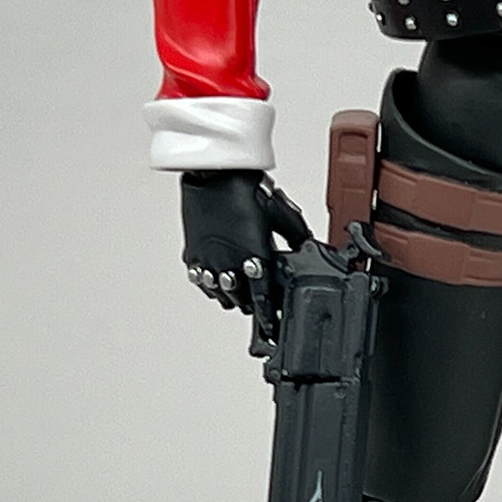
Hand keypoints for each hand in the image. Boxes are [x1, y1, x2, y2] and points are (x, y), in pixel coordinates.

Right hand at [180, 170, 311, 340]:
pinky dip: (209, 286)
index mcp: (256, 258)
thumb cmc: (246, 188)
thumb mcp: (283, 213)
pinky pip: (200, 281)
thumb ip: (296, 235)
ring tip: (239, 295)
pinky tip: (216, 280)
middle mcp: (230, 264)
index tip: (272, 329)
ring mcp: (209, 260)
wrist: (213, 172)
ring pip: (220, 295)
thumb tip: (308, 246)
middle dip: (252, 306)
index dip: (269, 318)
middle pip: (241, 302)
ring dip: (231, 298)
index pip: (264, 300)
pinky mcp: (193, 252)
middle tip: (258, 304)